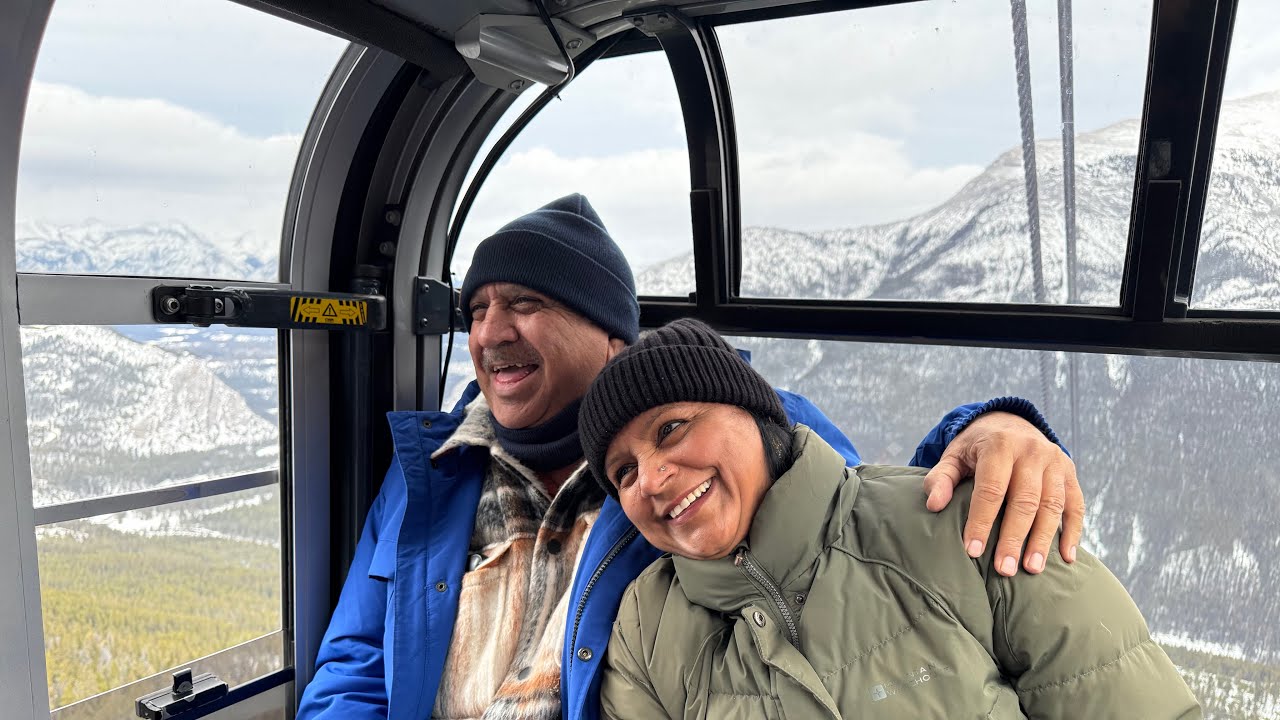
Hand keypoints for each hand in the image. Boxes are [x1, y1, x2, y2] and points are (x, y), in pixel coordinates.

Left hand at [922, 411, 1082, 575]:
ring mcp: (1055, 462)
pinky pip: (1075, 505)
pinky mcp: (1070, 473)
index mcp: (999, 445)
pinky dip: (1073, 532)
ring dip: (1043, 539)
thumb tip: (933, 505)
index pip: (991, 489)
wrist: (1011, 423)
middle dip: (1013, 537)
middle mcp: (1031, 451)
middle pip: (1024, 500)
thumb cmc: (977, 448)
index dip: (981, 521)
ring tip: (1032, 568)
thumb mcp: (954, 455)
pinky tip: (1066, 557)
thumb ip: (941, 478)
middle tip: (1004, 569)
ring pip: (1052, 505)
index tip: (973, 550)